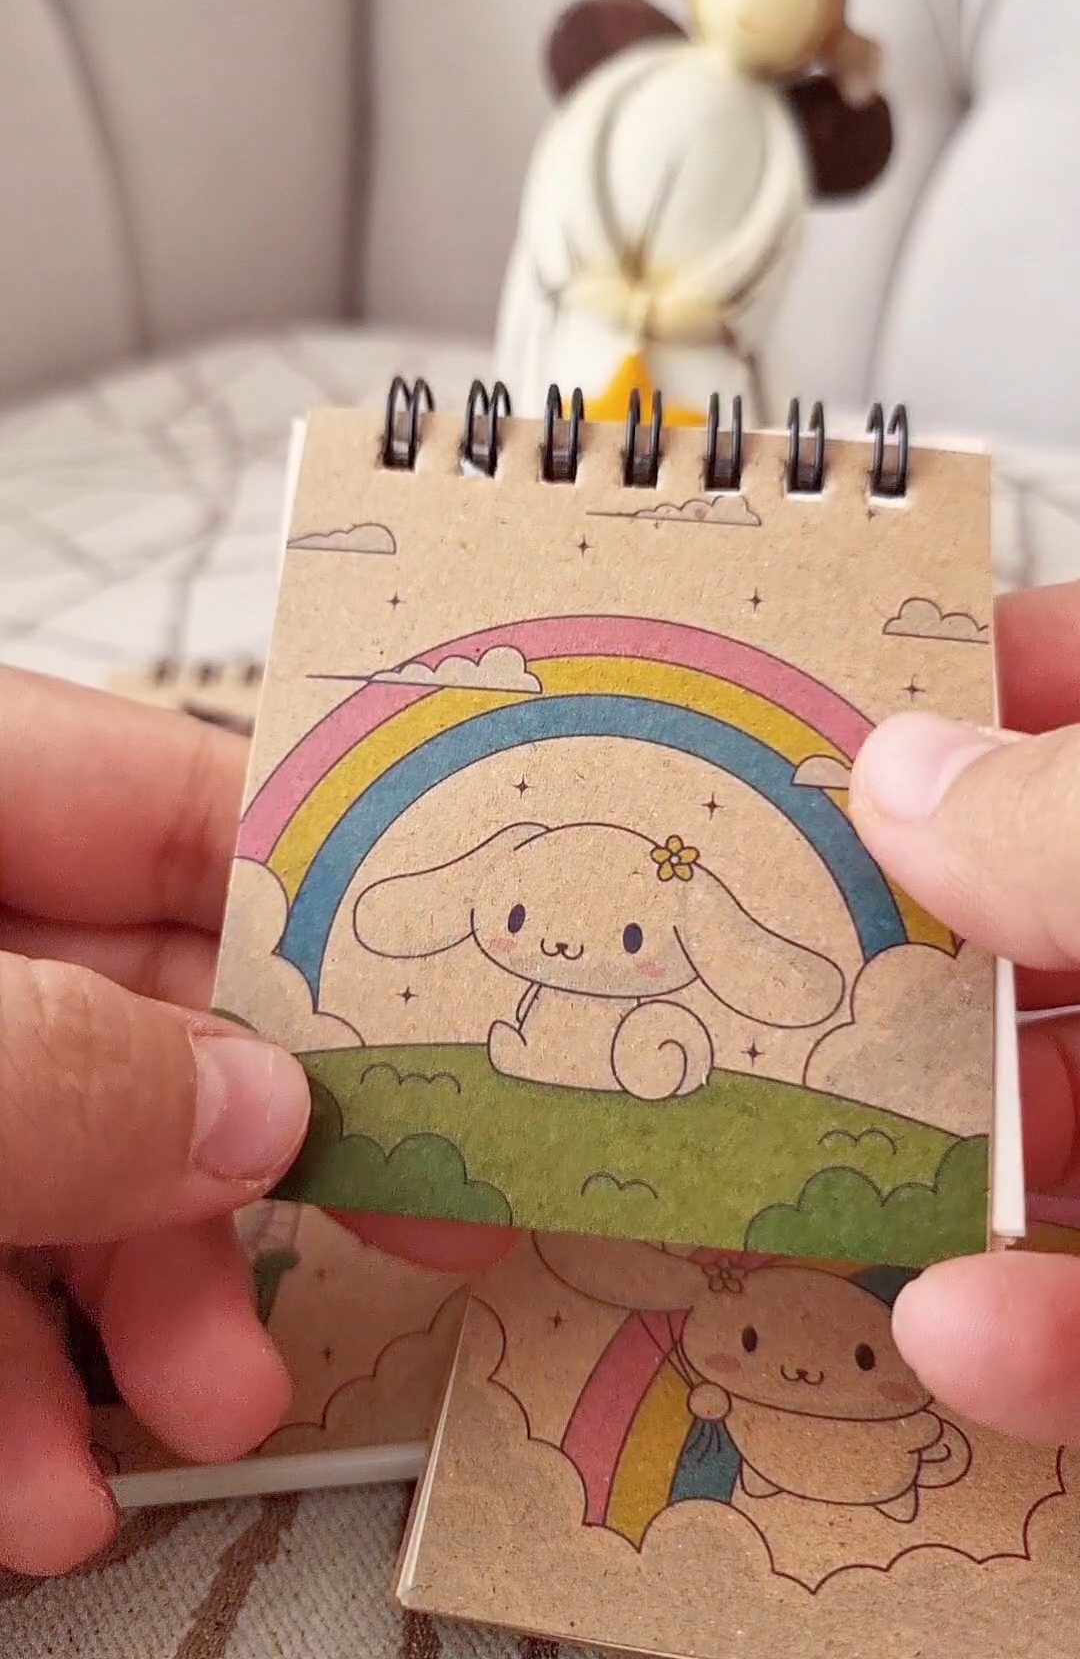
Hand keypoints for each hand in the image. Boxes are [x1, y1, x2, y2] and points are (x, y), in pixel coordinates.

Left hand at [0, 671, 511, 1576]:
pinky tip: (36, 1479)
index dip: (337, 900)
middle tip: (407, 1225)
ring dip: (146, 1309)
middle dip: (253, 1160)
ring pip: (59, 1161)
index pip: (178, 804)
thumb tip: (257, 1115)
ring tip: (204, 1410)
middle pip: (145, 1009)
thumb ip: (69, 1074)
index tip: (459, 1015)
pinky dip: (10, 1379)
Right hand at [848, 581, 1079, 1443]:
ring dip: (950, 1168)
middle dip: (913, 951)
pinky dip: (1048, 1336)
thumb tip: (904, 774)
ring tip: (808, 1169)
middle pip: (1053, 922)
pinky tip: (964, 1330)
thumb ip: (1070, 819)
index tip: (852, 710)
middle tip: (767, 958)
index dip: (996, 677)